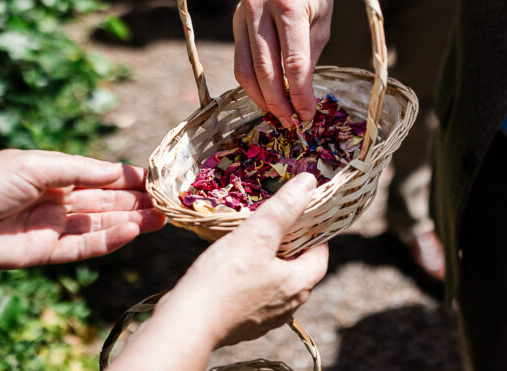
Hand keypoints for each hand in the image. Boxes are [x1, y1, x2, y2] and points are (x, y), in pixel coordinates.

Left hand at [0, 149, 164, 283]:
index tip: (157, 177)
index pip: (101, 175)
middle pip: (106, 201)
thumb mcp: (36, 165)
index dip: (128, 176)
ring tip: (161, 218)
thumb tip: (120, 170)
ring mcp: (53, 228)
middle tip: (169, 201)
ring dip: (131, 221)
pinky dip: (110, 239)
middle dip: (137, 200)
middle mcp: (58, 200)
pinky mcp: (46, 254)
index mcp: (54, 174)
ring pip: (102, 224)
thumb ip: (80, 170)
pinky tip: (132, 231)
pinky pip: (85, 246)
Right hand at [109, 173, 328, 370]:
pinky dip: (248, 279)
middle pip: (298, 269)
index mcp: (298, 286)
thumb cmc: (223, 281)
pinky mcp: (241, 324)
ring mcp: (263, 319)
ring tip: (251, 241)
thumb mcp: (256, 235)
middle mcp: (286, 307)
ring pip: (274, 283)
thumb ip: (283, 208)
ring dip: (267, 263)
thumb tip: (308, 182)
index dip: (315, 234)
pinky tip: (231, 267)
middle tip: (274, 224)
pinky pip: (253, 296)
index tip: (303, 216)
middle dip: (289, 246)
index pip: (320, 256)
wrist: (186, 325)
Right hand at [233, 0, 334, 126]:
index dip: (300, 94)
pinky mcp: (235, 21)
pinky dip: (251, 84)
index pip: (293, 62)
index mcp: (289, 4)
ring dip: (262, 98)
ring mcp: (242, 14)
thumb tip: (300, 99)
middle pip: (265, 69)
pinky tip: (265, 97)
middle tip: (292, 123)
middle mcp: (260, 7)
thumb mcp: (321, 25)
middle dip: (279, 102)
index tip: (308, 115)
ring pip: (246, 69)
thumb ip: (308, 59)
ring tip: (279, 115)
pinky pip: (239, 60)